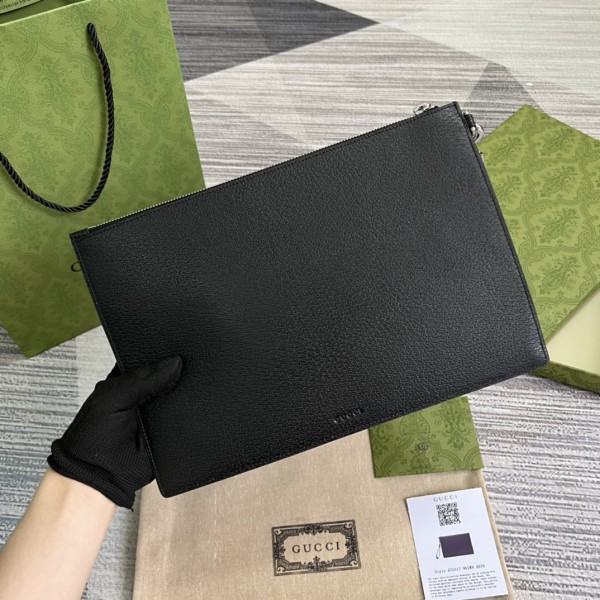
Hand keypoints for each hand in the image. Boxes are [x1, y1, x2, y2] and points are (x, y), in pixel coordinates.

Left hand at [47, 356, 182, 508]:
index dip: (161, 355)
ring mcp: (158, 415)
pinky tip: (190, 410)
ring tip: (186, 393)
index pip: (148, 361)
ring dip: (183, 396)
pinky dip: (189, 416)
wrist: (100, 479)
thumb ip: (142, 380)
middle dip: (176, 375)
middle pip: (167, 378)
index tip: (176, 350)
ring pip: (179, 398)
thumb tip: (173, 363)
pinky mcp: (170, 431)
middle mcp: (143, 396)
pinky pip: (186, 419)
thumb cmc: (92, 438)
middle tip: (185, 371)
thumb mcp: (113, 398)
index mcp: (126, 382)